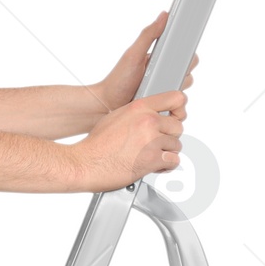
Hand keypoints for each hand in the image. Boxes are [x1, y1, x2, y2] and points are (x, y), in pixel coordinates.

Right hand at [66, 84, 187, 192]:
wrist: (85, 164)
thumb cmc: (96, 145)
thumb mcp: (116, 117)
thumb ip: (137, 115)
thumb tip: (148, 117)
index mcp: (139, 107)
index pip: (176, 99)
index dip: (179, 110)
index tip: (176, 117)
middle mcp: (148, 121)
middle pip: (178, 126)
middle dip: (169, 138)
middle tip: (156, 144)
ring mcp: (151, 140)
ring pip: (176, 145)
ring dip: (166, 153)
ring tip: (150, 157)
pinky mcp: (152, 159)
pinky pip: (173, 161)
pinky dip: (165, 166)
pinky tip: (153, 166)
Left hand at [95, 12, 197, 112]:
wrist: (109, 104)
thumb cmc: (119, 78)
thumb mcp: (134, 53)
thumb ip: (149, 35)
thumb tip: (164, 15)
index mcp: (160, 57)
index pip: (184, 50)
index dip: (187, 49)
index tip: (185, 48)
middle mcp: (165, 71)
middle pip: (188, 68)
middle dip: (182, 69)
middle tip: (165, 70)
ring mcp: (165, 88)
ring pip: (185, 85)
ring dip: (176, 85)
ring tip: (158, 84)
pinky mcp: (164, 103)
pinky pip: (177, 101)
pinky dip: (173, 99)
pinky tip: (160, 97)